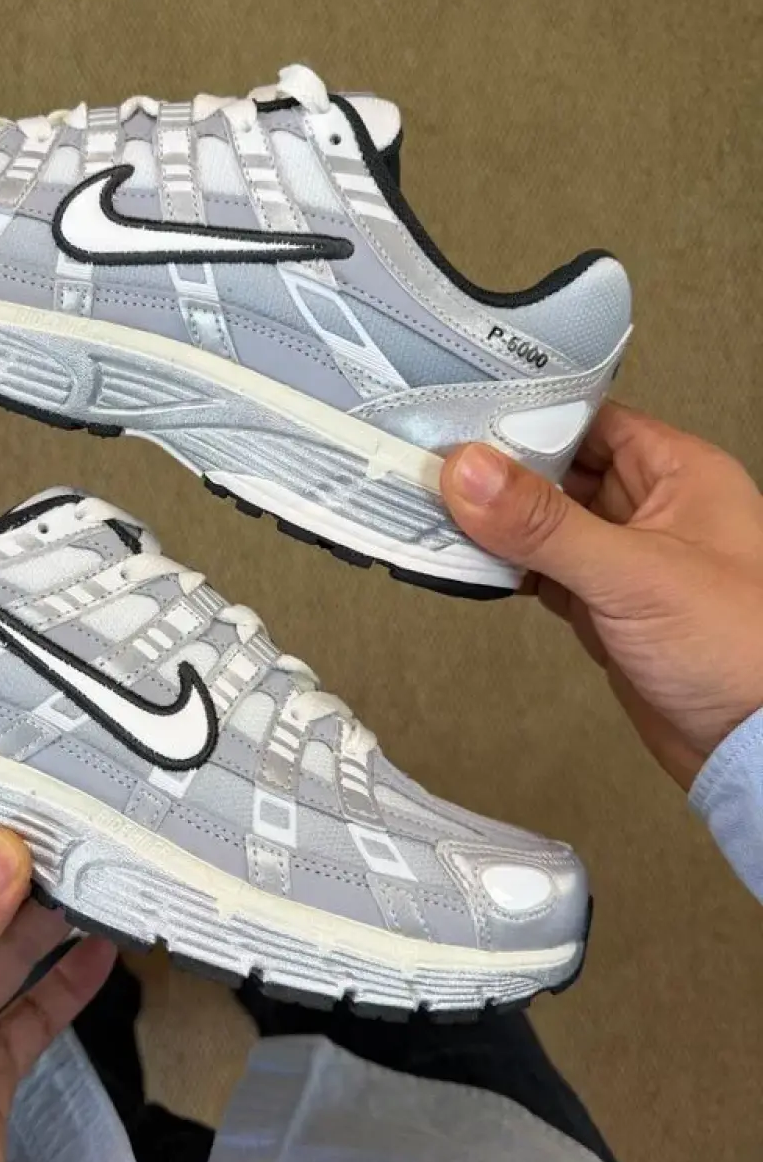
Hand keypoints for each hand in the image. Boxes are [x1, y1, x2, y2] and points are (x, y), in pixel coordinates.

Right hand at [440, 402, 762, 789]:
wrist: (754, 749)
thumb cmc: (739, 648)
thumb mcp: (633, 573)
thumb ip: (545, 524)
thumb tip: (469, 472)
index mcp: (677, 471)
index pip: (588, 419)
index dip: (526, 413)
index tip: (461, 413)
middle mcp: (649, 507)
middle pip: (557, 470)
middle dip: (497, 470)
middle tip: (430, 462)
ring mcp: (623, 559)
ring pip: (544, 523)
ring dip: (495, 522)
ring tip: (432, 508)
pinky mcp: (602, 606)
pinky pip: (541, 570)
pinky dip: (504, 568)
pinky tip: (465, 562)